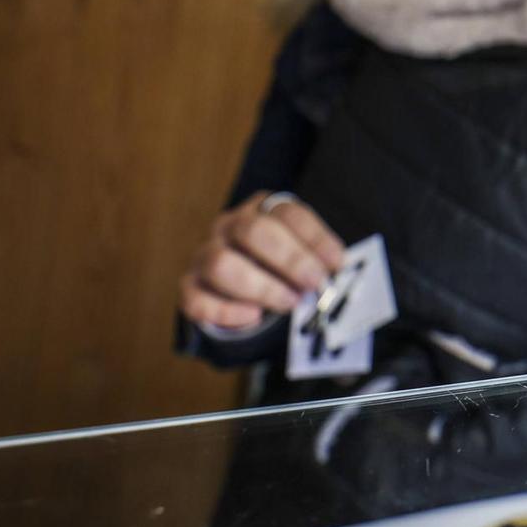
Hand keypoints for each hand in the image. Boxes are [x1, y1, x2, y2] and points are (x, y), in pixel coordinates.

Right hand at [178, 192, 345, 329]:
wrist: (239, 289)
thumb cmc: (278, 267)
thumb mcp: (300, 255)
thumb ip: (316, 261)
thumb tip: (336, 272)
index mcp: (261, 210)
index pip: (287, 213)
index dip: (314, 238)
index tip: (336, 263)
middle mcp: (229, 226)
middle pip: (253, 231)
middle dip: (290, 259)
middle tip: (313, 283)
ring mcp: (205, 254)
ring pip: (222, 264)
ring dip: (261, 287)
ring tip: (288, 302)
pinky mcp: (189, 286)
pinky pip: (198, 299)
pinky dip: (228, 311)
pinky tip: (254, 317)